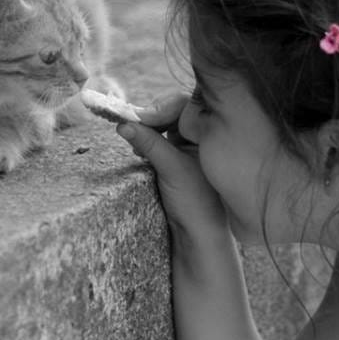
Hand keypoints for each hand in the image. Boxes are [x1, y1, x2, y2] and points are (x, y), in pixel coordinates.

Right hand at [117, 93, 227, 237]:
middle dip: (152, 116)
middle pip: (172, 110)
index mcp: (214, 132)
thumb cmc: (196, 202)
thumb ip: (149, 143)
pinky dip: (148, 139)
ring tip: (136, 143)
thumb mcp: (171, 168)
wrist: (199, 233)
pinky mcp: (177, 154)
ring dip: (147, 128)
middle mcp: (204, 133)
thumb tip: (123, 123)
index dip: (161, 108)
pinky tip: (139, 150)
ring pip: (164, 123)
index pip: (185, 105)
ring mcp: (190, 143)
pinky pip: (160, 136)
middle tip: (132, 124)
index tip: (141, 118)